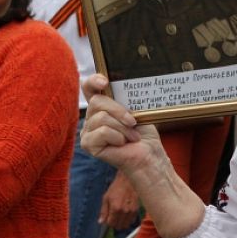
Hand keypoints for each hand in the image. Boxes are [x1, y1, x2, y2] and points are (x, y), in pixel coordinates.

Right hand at [81, 74, 204, 237]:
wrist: (149, 156)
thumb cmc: (144, 134)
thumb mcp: (135, 109)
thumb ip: (121, 98)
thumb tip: (113, 84)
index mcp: (101, 106)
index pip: (88, 87)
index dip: (93, 81)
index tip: (104, 81)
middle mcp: (91, 118)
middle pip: (97, 102)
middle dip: (119, 111)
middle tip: (133, 122)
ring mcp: (88, 131)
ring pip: (101, 117)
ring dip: (122, 127)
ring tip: (131, 136)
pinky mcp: (88, 144)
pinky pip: (102, 131)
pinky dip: (117, 136)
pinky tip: (122, 144)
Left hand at [99, 171, 139, 229]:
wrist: (128, 181)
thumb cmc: (116, 188)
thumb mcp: (106, 198)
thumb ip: (103, 211)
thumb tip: (101, 222)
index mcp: (115, 208)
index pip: (111, 224)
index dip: (108, 222)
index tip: (108, 218)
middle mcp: (124, 211)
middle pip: (118, 226)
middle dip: (114, 223)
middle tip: (113, 217)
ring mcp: (131, 211)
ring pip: (125, 225)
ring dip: (121, 223)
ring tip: (119, 215)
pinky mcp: (136, 210)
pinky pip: (131, 221)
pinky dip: (127, 220)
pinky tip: (125, 213)